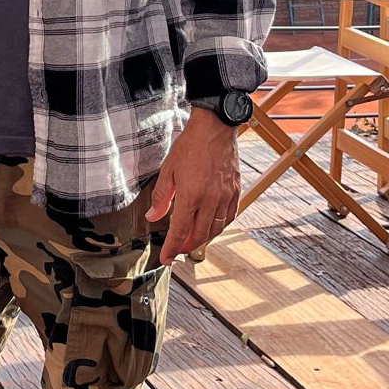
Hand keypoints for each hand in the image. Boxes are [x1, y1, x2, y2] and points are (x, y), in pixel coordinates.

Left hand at [148, 105, 241, 263]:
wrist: (214, 129)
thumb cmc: (189, 147)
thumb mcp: (168, 170)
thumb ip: (161, 197)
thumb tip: (152, 216)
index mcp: (192, 196)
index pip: (181, 230)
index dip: (172, 247)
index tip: (166, 259)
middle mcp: (211, 200)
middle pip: (200, 234)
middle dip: (187, 246)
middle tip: (177, 250)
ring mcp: (226, 196)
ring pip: (217, 228)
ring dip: (204, 238)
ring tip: (191, 239)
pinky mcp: (236, 191)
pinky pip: (230, 216)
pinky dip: (220, 226)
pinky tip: (212, 226)